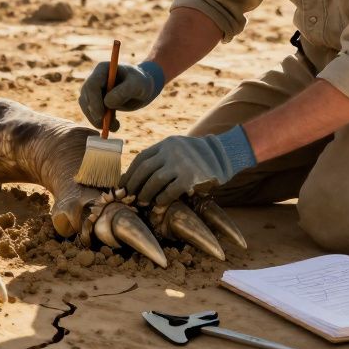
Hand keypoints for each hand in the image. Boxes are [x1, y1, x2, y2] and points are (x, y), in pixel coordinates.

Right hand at [78, 61, 164, 130]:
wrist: (141, 88)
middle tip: (108, 126)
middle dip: (94, 113)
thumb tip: (107, 103)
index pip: (92, 85)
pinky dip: (100, 122)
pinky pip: (92, 113)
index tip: (101, 116)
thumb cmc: (141, 82)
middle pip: (86, 97)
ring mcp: (93, 90)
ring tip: (115, 127)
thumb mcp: (138, 85)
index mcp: (103, 69)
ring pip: (87, 107)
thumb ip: (125, 91)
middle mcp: (94, 78)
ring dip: (97, 120)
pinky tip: (114, 126)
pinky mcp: (95, 101)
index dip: (94, 101)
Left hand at [121, 125, 256, 207]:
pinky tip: (159, 204)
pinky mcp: (191, 176)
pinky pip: (170, 191)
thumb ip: (163, 159)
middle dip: (134, 185)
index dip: (130, 173)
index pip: (141, 158)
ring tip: (142, 201)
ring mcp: (181, 163)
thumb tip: (139, 179)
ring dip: (145, 193)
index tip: (123, 185)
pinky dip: (162, 199)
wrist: (225, 155)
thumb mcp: (179, 150)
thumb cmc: (198, 157)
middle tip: (129, 196)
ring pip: (154, 180)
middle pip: (144, 169)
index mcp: (166, 144)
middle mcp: (171, 151)